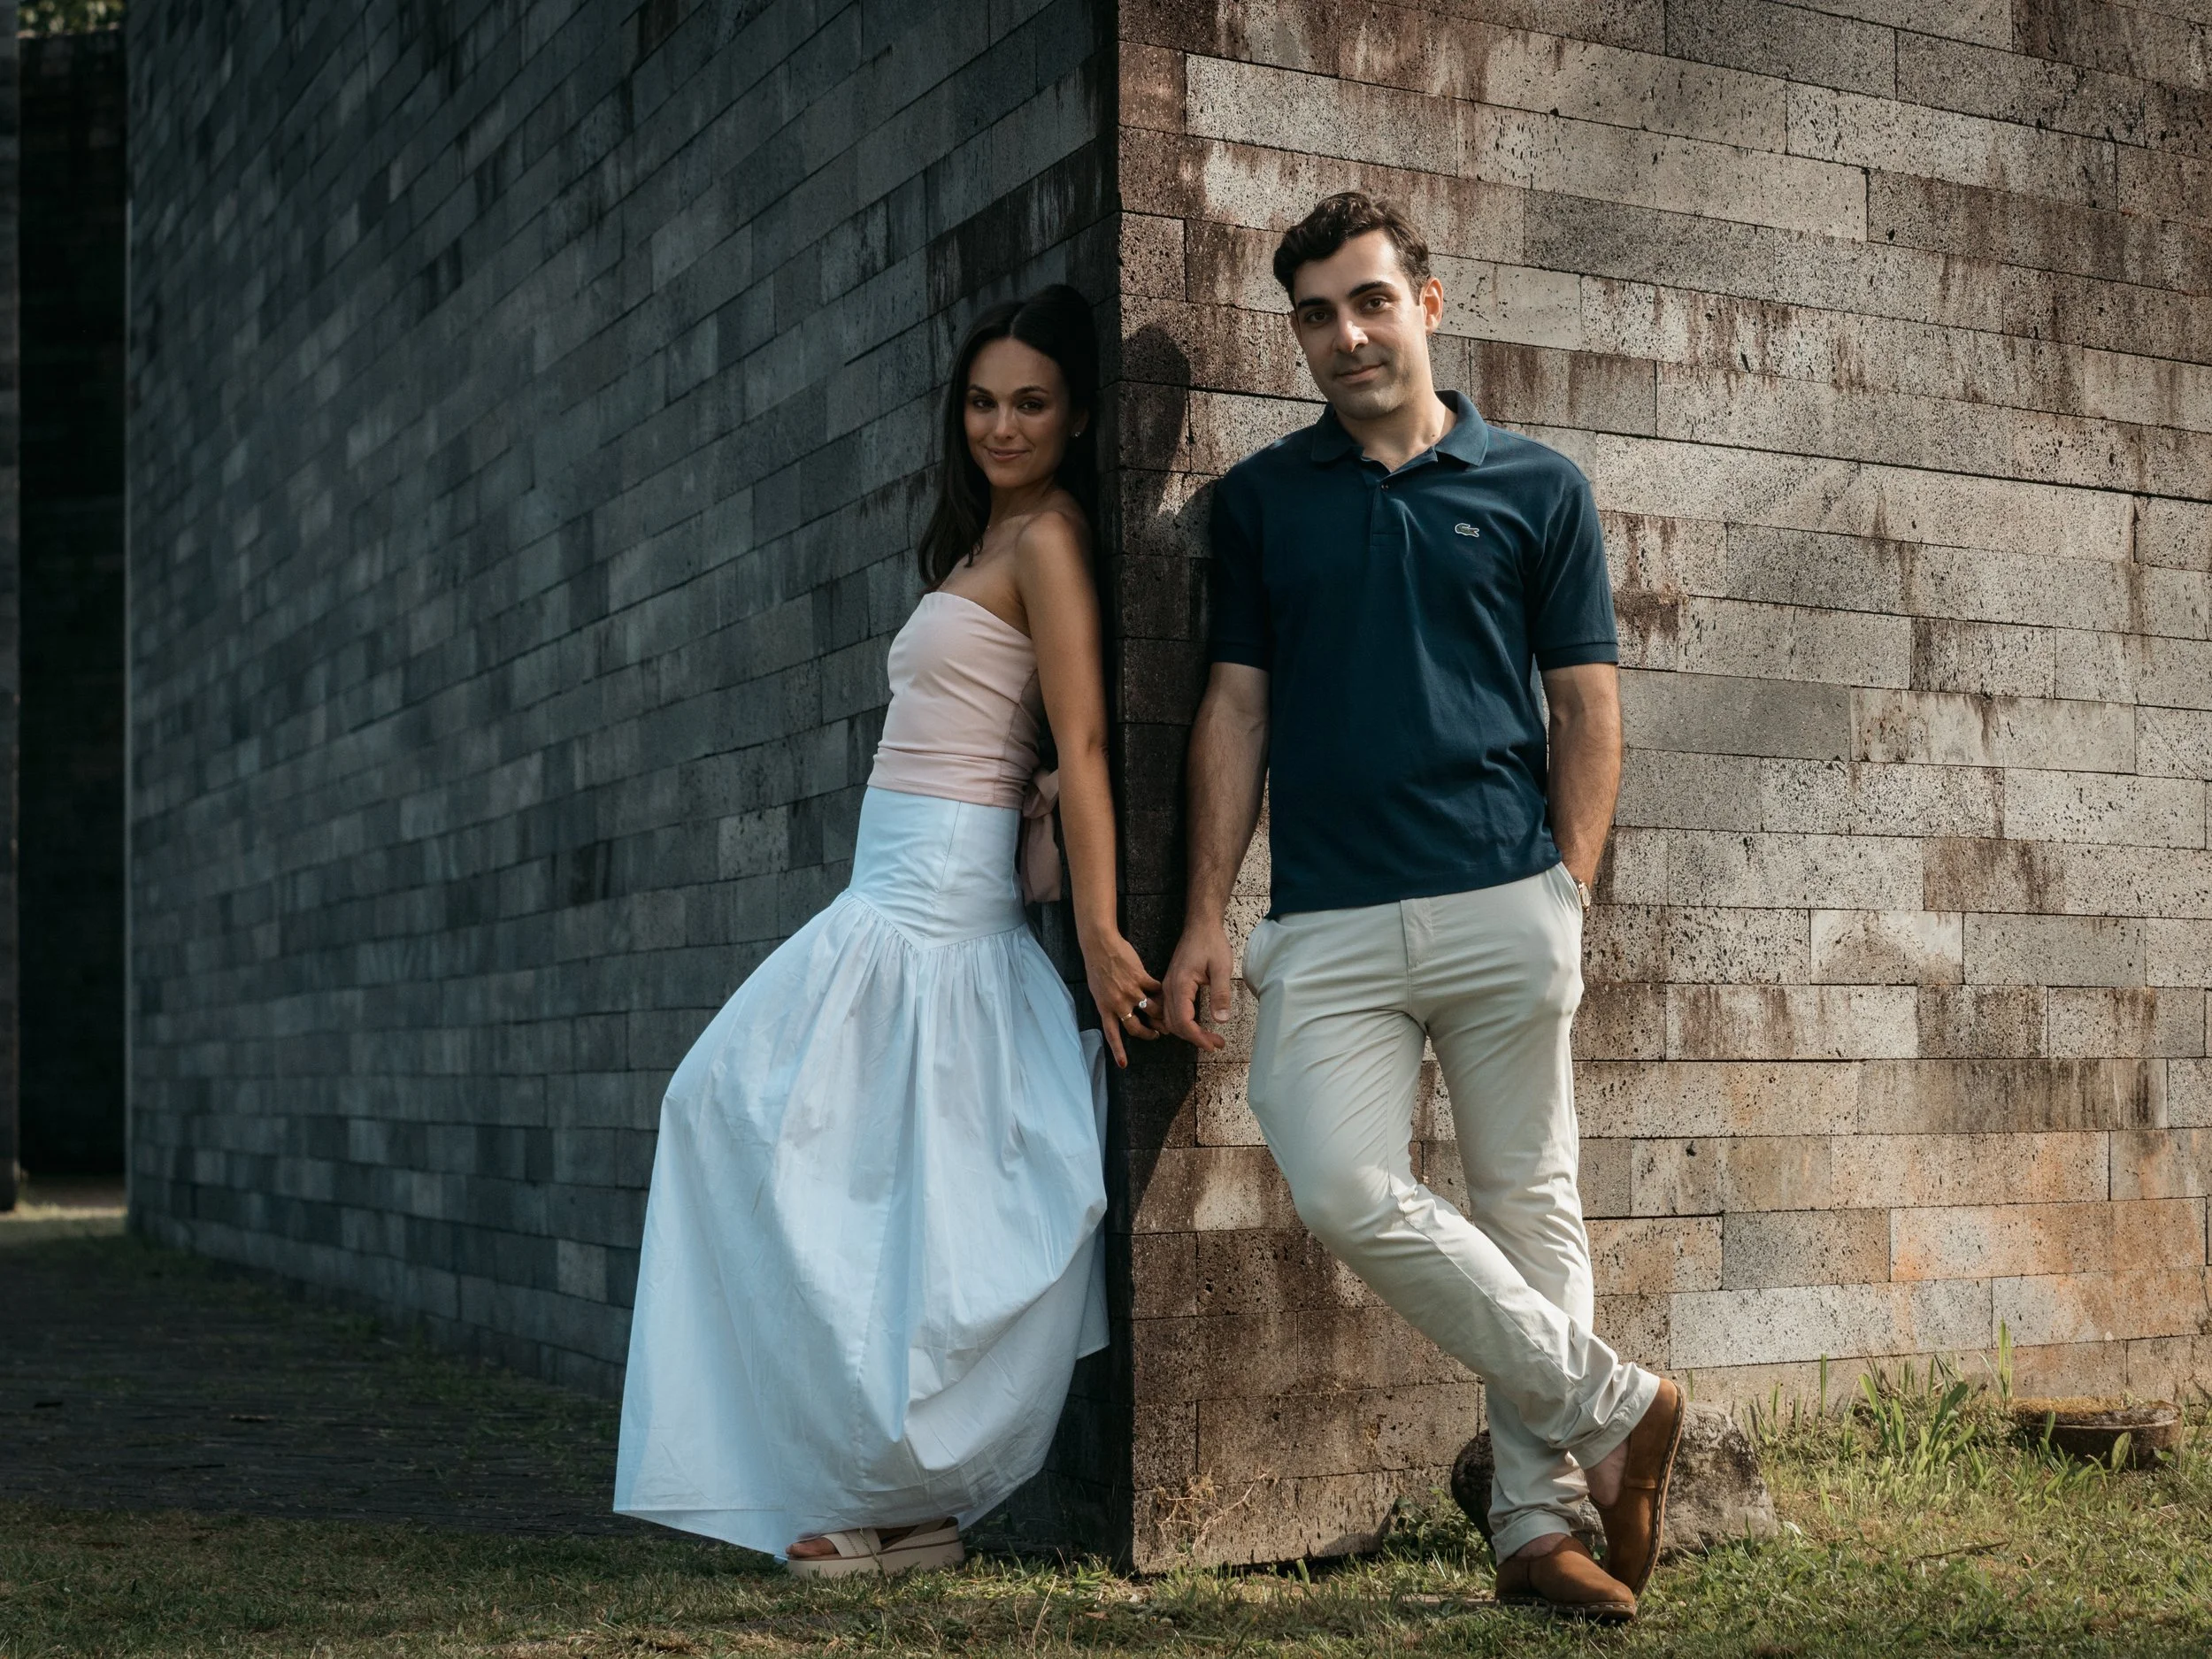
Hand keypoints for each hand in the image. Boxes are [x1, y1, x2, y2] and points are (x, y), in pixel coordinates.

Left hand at [1083, 930, 1162, 1068]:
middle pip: (1136, 1027)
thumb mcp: (1098, 990)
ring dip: (1161, 1014)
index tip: (1123, 1064)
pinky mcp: (1141, 978)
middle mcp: (1118, 1003)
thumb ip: (1109, 1003)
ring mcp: (1130, 991)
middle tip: (1157, 1033)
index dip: (1118, 1050)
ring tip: (1167, 1014)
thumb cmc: (1096, 966)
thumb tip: (1118, 1011)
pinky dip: (1163, 992)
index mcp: (1105, 1007)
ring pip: (1152, 1010)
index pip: (1112, 1034)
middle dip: (1149, 1033)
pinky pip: (1156, 990)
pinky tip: (1167, 992)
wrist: (1100, 945)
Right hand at [1161, 921, 1234, 1050]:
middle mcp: (1169, 988)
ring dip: (1188, 1032)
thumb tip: (1221, 1020)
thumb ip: (1221, 994)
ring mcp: (1168, 987)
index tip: (1213, 1045)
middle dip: (1194, 1038)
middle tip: (1216, 1044)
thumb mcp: (1222, 968)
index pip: (1183, 1020)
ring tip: (1210, 1038)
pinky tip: (1196, 1026)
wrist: (1201, 925)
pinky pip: (1171, 1011)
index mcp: (1180, 985)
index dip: (1197, 1037)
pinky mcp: (1172, 985)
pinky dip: (1182, 1023)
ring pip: (1170, 1019)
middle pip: (1174, 1024)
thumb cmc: (1211, 943)